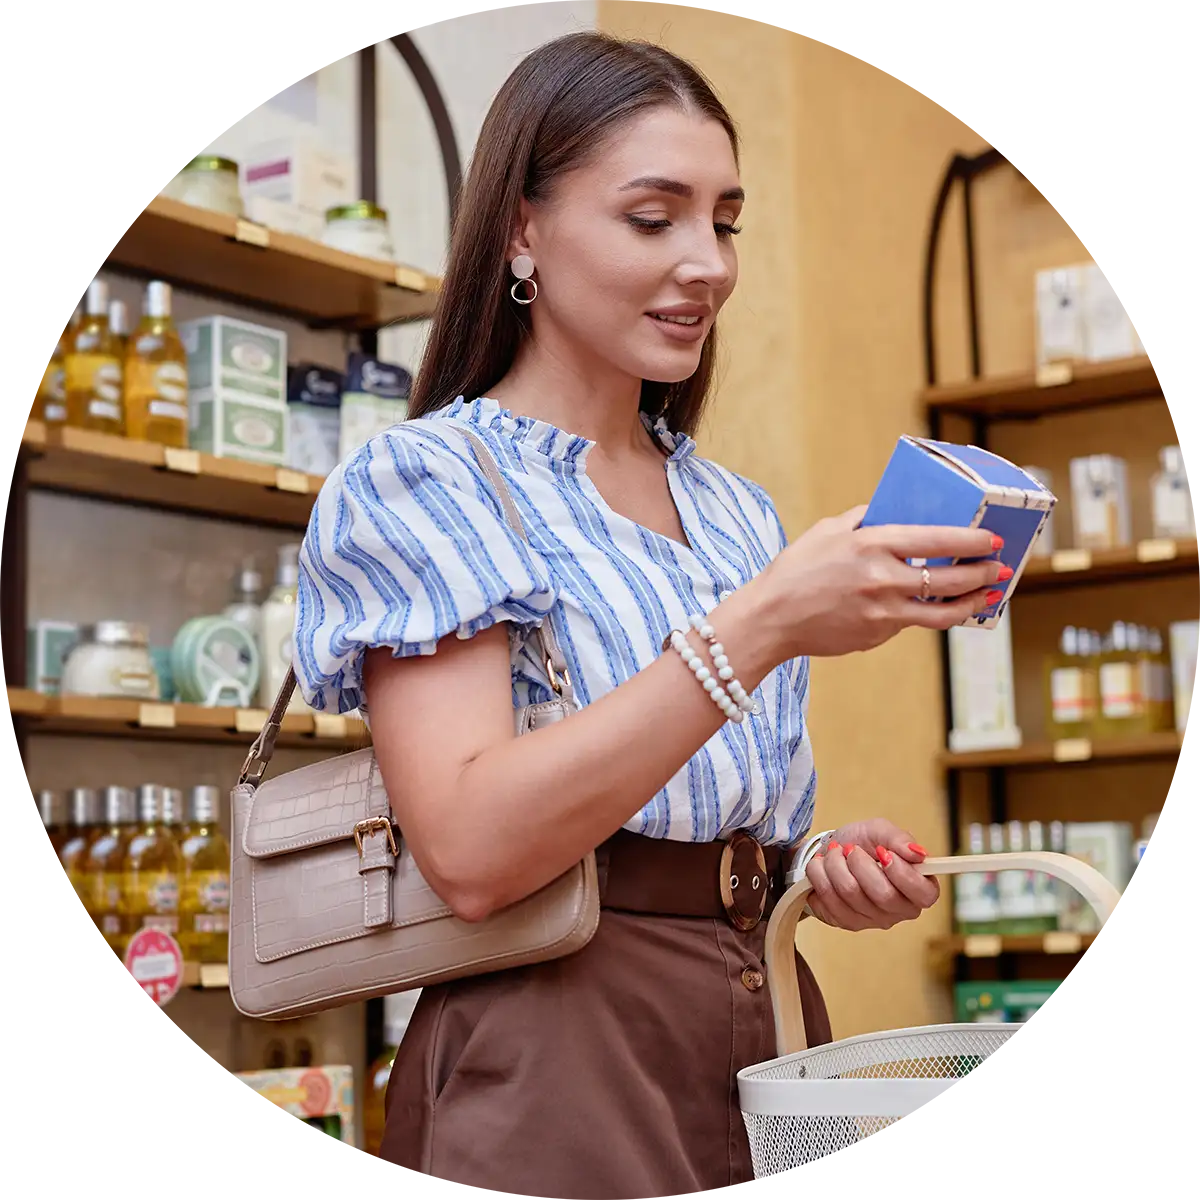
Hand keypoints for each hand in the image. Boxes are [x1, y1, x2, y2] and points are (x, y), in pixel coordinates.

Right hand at [754, 506, 1008, 658]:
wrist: (772, 617)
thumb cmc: (796, 569)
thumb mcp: (828, 531)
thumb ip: (864, 518)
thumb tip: (893, 510)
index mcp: (872, 544)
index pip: (938, 540)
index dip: (973, 541)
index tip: (993, 540)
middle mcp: (883, 579)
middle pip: (951, 579)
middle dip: (983, 573)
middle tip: (1000, 569)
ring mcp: (883, 613)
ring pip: (942, 612)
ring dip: (970, 602)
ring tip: (985, 596)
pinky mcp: (878, 635)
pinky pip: (910, 623)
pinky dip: (925, 614)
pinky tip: (936, 608)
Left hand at [805, 818, 939, 931]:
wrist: (830, 850)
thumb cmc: (861, 842)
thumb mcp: (881, 831)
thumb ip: (900, 839)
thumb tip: (918, 853)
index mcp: (918, 887)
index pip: (924, 894)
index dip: (903, 873)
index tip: (883, 852)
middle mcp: (898, 910)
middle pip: (884, 895)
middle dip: (860, 863)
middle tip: (850, 849)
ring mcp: (871, 920)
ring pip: (852, 895)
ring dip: (836, 865)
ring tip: (834, 853)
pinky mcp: (845, 921)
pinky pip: (829, 900)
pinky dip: (820, 876)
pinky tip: (823, 868)